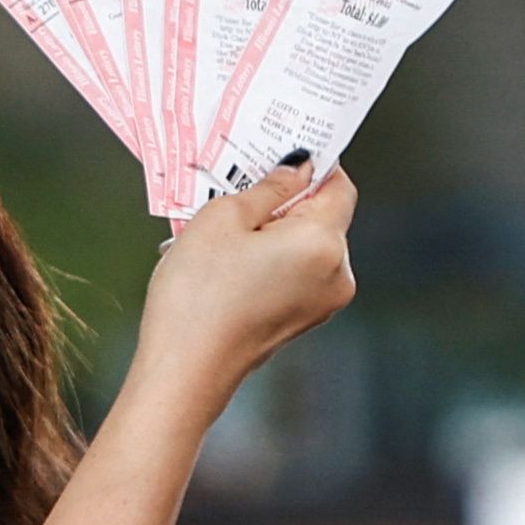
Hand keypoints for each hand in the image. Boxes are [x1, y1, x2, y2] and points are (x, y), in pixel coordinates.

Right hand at [133, 160, 356, 408]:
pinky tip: (231, 261)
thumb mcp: (223, 218)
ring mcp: (323, 302)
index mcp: (324, 243)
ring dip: (274, 230)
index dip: (313, 164)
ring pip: (307, 245)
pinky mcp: (304, 320)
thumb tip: (297, 167)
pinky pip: (297, 272)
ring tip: (226, 233)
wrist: (185, 371)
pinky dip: (272, 258)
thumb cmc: (198, 295)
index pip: (338, 185)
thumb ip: (269, 186)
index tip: (281, 153)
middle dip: (285, 200)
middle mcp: (337, 274)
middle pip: (323, 216)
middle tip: (236, 191)